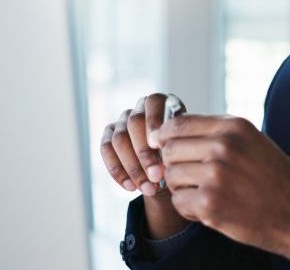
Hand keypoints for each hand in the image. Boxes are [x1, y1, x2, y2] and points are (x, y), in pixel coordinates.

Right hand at [99, 93, 188, 237]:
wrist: (167, 167)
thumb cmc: (180, 153)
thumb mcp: (183, 148)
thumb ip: (174, 147)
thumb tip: (163, 164)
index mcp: (161, 102)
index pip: (153, 103)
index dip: (155, 123)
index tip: (160, 146)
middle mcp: (139, 108)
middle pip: (134, 123)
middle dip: (145, 153)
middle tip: (157, 176)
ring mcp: (122, 121)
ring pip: (119, 139)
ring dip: (133, 167)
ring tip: (148, 188)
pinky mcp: (109, 135)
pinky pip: (106, 149)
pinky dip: (118, 171)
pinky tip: (131, 187)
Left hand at [156, 115, 289, 268]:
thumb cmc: (277, 179)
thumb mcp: (253, 142)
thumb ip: (219, 133)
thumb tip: (174, 129)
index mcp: (234, 127)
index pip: (178, 124)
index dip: (165, 137)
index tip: (164, 147)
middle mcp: (223, 146)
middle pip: (170, 149)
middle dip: (175, 164)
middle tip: (192, 178)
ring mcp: (216, 175)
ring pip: (171, 176)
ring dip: (182, 188)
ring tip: (205, 194)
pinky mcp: (210, 204)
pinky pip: (178, 202)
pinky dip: (189, 209)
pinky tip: (209, 210)